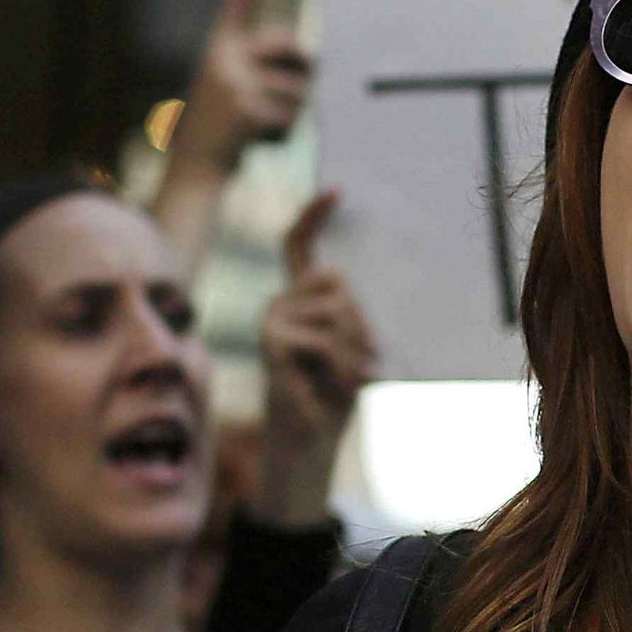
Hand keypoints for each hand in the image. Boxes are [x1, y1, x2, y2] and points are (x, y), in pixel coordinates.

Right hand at [179, 0, 314, 184]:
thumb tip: (307, 58)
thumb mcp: (228, 89)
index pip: (236, 2)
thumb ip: (255, 68)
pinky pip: (291, 116)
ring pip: (296, 88)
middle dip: (305, 66)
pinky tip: (260, 143)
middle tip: (305, 82)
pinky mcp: (247, 109)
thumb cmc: (218, 129)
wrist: (194, 167)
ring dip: (294, 112)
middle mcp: (224, 58)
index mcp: (218, 48)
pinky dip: (286, 134)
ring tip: (266, 126)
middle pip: (288, 44)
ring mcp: (235, 82)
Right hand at [255, 191, 374, 526]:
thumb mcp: (351, 345)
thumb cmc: (333, 393)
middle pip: (338, 284)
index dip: (315, 215)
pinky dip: (340, 369)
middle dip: (360, 325)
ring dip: (354, 352)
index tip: (338, 189)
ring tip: (339, 381)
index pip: (299, 245)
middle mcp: (279, 301)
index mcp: (299, 297)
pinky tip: (325, 391)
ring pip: (337, 312)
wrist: (310, 441)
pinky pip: (325, 340)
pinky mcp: (272, 343)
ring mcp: (271, 320)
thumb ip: (346, 311)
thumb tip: (336, 274)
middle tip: (357, 364)